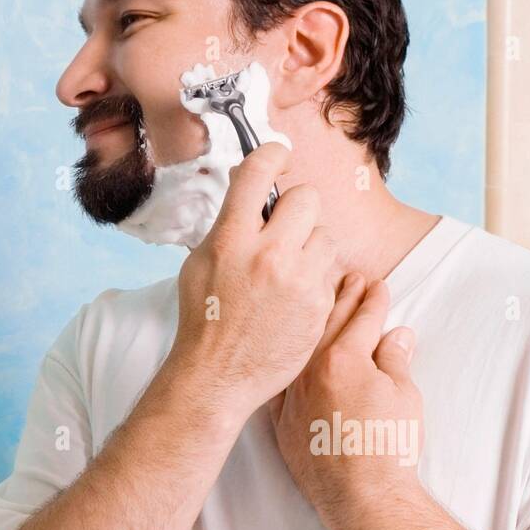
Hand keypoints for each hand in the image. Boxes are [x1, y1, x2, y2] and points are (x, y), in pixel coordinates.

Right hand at [167, 142, 341, 422]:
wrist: (219, 375)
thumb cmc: (205, 318)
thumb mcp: (200, 262)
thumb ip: (227, 224)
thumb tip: (248, 188)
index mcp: (231, 238)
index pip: (259, 171)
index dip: (272, 154)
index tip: (279, 156)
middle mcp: (268, 255)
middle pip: (305, 198)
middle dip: (296, 209)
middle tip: (284, 228)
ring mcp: (298, 281)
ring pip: (324, 235)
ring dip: (310, 245)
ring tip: (289, 269)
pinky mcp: (319, 305)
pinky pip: (330, 271)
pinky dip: (316, 278)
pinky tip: (296, 296)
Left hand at [268, 275, 425, 529]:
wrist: (364, 500)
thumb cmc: (390, 450)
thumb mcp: (404, 396)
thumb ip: (395, 359)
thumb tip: (396, 334)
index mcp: (343, 360)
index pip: (361, 318)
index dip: (373, 299)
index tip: (378, 284)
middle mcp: (310, 373)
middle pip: (327, 324)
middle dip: (342, 299)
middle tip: (352, 278)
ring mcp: (292, 398)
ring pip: (300, 349)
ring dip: (313, 324)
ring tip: (324, 304)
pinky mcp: (283, 423)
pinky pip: (282, 382)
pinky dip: (290, 362)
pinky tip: (290, 350)